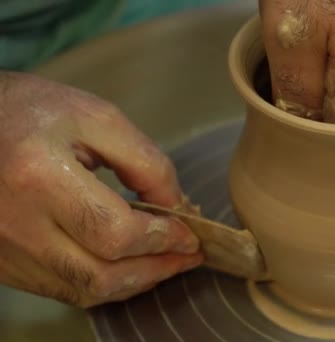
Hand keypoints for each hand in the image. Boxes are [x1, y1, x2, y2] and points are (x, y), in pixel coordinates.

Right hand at [0, 72, 201, 307]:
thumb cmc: (29, 112)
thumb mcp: (95, 119)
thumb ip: (145, 162)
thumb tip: (178, 207)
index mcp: (38, 178)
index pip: (114, 232)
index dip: (161, 239)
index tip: (190, 235)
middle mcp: (16, 225)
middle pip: (101, 275)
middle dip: (157, 269)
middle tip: (189, 256)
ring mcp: (5, 251)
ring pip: (83, 291)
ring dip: (134, 283)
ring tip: (167, 263)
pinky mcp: (2, 262)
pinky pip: (62, 290)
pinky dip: (104, 284)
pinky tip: (129, 267)